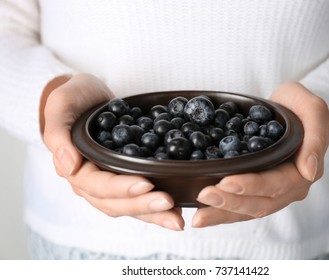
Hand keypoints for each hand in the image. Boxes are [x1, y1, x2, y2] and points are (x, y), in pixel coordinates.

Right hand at [42, 73, 183, 230]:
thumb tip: (69, 166)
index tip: (146, 184)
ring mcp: (110, 182)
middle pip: (116, 202)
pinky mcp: (126, 178)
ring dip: (153, 214)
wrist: (89, 96)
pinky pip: (140, 196)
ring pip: (130, 205)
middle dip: (142, 205)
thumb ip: (58, 135)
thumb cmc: (74, 100)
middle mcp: (92, 183)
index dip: (121, 188)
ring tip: (177, 218)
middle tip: (169, 203)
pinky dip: (156, 205)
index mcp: (76, 169)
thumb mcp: (61, 106)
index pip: (97, 186)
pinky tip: (177, 208)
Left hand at [192, 82, 328, 226]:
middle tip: (204, 195)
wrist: (289, 108)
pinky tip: (201, 215)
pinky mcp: (258, 191)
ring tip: (198, 218)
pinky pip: (241, 206)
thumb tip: (309, 172)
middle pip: (260, 204)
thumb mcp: (313, 110)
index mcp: (303, 172)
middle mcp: (289, 188)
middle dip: (230, 202)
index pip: (276, 185)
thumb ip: (316, 138)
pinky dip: (221, 213)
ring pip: (248, 211)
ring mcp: (273, 192)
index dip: (251, 185)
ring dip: (222, 214)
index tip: (226, 182)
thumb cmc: (300, 106)